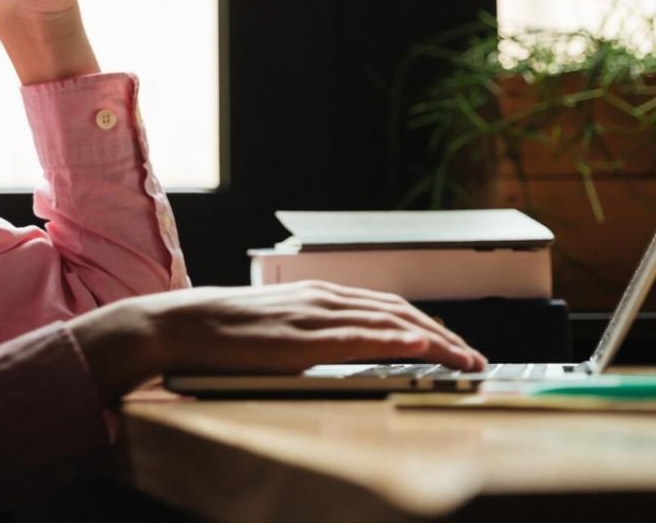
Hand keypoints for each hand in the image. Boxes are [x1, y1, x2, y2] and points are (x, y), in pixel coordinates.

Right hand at [67, 281, 488, 404]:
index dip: (430, 325)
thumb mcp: (277, 330)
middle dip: (446, 336)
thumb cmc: (221, 333)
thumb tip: (344, 353)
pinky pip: (361, 338)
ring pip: (391, 323)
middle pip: (402, 312)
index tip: (457, 345)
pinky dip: (398, 341)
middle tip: (477, 359)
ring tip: (466, 360)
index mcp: (320, 296)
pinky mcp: (303, 338)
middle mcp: (325, 298)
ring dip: (436, 341)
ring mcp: (316, 316)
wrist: (178, 325)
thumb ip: (312, 336)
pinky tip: (421, 348)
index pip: (390, 307)